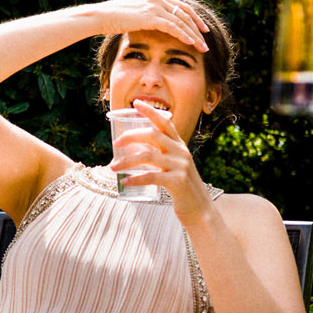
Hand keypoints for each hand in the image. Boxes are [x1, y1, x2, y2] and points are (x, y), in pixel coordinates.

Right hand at [94, 0, 209, 52]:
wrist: (101, 16)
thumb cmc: (115, 12)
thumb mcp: (135, 0)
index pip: (182, 6)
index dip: (194, 18)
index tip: (202, 29)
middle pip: (186, 14)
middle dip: (198, 28)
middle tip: (206, 41)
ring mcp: (155, 7)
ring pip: (182, 22)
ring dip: (194, 35)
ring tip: (202, 47)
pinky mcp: (151, 17)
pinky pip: (173, 27)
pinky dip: (183, 35)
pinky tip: (190, 43)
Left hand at [111, 99, 215, 221]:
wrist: (200, 210)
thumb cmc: (182, 188)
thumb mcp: (173, 167)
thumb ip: (159, 156)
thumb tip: (131, 151)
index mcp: (179, 146)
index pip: (165, 122)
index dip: (150, 111)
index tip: (135, 103)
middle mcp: (181, 152)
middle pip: (153, 135)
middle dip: (131, 136)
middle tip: (115, 143)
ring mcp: (180, 166)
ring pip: (148, 156)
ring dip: (126, 161)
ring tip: (112, 167)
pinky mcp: (177, 182)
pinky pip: (151, 176)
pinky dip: (135, 178)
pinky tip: (124, 182)